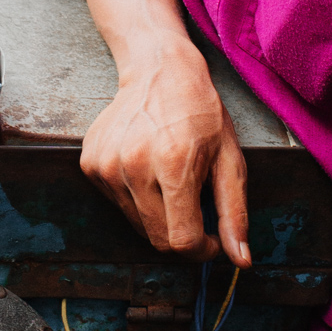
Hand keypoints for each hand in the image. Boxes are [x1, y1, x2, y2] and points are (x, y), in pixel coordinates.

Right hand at [80, 38, 250, 265]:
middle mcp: (134, 166)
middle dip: (182, 236)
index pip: (182, 240)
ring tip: (171, 181)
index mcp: (173, 164)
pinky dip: (137, 198)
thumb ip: (235, 212)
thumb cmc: (201, 113)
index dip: (202, 249)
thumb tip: (240, 260)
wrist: (159, 70)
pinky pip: (117, 203)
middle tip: (196, 212)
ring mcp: (107, 165)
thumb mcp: (230, 159)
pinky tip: (147, 168)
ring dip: (159, 215)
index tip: (212, 240)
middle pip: (157, 238)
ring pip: (136, 224)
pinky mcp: (90, 163)